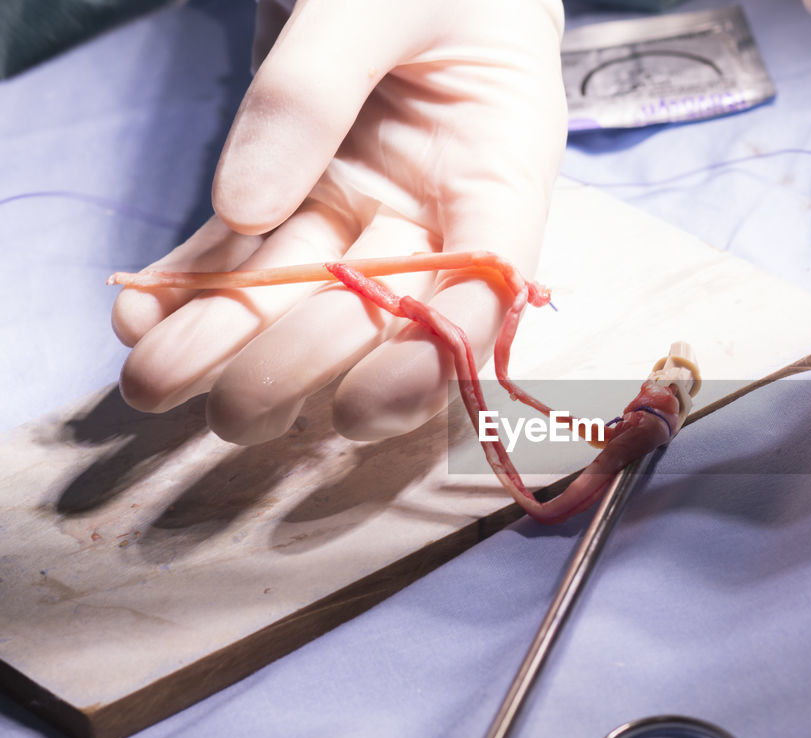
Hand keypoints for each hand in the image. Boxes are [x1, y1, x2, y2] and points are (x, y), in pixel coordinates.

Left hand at [112, 0, 567, 443]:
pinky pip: (242, 253)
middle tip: (234, 408)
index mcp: (498, 170)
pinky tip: (142, 318)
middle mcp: (432, 208)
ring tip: (156, 379)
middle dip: (307, 367)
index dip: (433, 358)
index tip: (361, 405)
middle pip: (380, 312)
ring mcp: (360, 205)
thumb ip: (317, 88)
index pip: (484, 289)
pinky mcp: (294, 190)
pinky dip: (191, 289)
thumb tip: (244, 207)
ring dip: (229, 345)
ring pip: (299, 296)